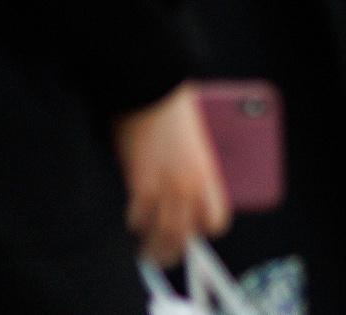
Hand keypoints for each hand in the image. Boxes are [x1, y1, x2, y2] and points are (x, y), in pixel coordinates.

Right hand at [113, 82, 230, 267]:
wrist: (152, 89)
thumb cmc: (173, 108)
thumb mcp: (196, 141)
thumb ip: (196, 168)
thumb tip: (191, 187)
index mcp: (209, 174)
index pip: (216, 221)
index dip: (203, 231)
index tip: (192, 233)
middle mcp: (191, 186)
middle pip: (184, 236)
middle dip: (173, 251)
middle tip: (163, 256)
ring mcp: (166, 187)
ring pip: (160, 235)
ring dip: (151, 247)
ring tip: (144, 252)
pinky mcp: (140, 182)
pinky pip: (136, 218)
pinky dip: (132, 224)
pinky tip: (129, 224)